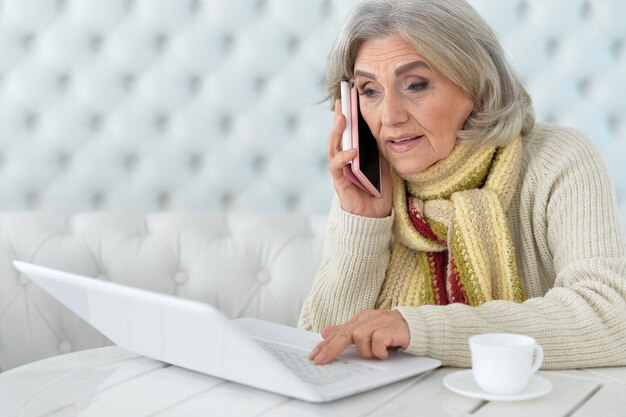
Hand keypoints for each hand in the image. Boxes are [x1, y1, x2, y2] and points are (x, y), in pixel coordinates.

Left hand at [308, 310, 409, 364]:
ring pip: (359, 337)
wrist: (415, 325)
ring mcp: (378, 322)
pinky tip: (385, 353)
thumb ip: (346, 331)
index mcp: (359, 319)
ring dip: (365, 351)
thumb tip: (325, 332)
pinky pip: (377, 341)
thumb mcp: (366, 330)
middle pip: (344, 334)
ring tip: (375, 354)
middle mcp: (366, 319)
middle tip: (321, 361)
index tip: (314, 356)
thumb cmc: (389, 330)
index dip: (325, 344)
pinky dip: (378, 350)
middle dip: (331, 349)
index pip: (339, 332)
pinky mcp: (390, 329)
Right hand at [327, 99, 392, 217]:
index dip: (348, 113)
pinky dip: (344, 157)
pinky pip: (338, 167)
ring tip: (342, 118)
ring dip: (337, 132)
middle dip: (339, 117)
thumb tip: (385, 128)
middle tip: (343, 99)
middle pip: (338, 134)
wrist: (375, 215)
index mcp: (353, 152)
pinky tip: (352, 150)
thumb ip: (379, 148)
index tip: (350, 94)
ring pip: (333, 147)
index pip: (348, 130)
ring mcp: (340, 170)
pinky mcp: (340, 182)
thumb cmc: (378, 189)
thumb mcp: (383, 163)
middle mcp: (343, 159)